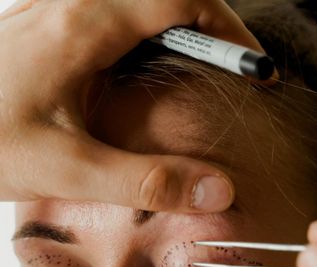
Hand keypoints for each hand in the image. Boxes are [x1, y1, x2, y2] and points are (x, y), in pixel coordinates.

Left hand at [0, 0, 262, 210]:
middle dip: (213, 28)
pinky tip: (148, 77)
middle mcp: (75, 4)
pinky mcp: (51, 25)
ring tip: (200, 75)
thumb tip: (218, 190)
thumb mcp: (66, 169)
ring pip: (144, 2)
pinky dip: (152, 36)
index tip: (255, 67)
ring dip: (183, 30)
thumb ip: (146, 181)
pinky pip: (118, 14)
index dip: (230, 29)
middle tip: (234, 72)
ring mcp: (60, 9)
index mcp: (86, 24)